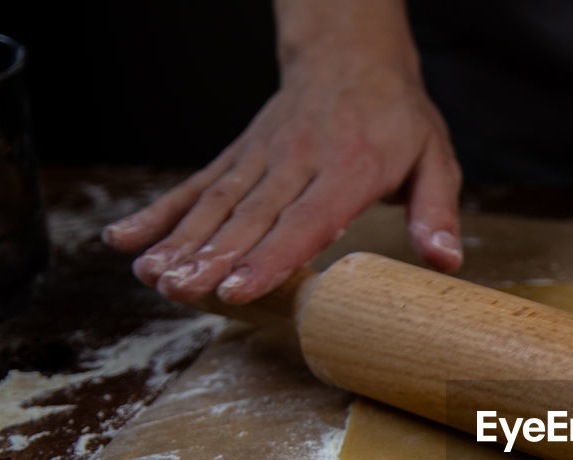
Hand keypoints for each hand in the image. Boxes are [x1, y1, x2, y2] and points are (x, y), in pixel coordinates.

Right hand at [102, 1, 460, 303]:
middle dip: (213, 258)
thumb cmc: (398, 118)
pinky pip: (196, 184)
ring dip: (181, 241)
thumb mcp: (436, 159)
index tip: (238, 290)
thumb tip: (446, 259)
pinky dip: (160, 212)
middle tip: (181, 291)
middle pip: (250, 216)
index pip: (306, 219)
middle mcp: (298, 163)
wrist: (352, 56)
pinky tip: (126, 241)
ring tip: (153, 277)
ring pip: (216, 202)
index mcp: (350, 170)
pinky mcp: (240, 155)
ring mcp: (262, 158)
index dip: (270, 257)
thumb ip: (437, 212)